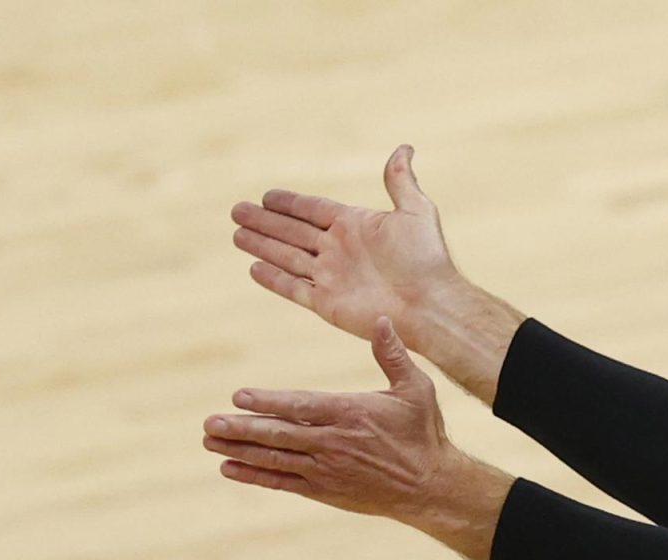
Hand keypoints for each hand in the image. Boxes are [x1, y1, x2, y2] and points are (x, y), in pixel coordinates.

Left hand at [204, 317, 462, 522]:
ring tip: (209, 442)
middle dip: (241, 428)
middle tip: (209, 424)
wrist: (431, 487)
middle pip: (279, 434)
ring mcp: (326, 469)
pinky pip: (283, 482)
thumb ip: (393, 356)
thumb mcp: (416, 389)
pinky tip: (229, 468)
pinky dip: (255, 475)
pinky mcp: (324, 490)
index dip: (268, 402)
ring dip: (239, 450)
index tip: (238, 397)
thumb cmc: (423, 434)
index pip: (301, 407)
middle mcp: (333, 443)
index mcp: (351, 414)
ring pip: (274, 458)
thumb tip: (381, 320)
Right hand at [230, 145, 460, 342]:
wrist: (430, 304)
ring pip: (287, 257)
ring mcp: (332, 277)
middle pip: (292, 232)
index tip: (267, 196)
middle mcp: (339, 250)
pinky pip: (293, 288)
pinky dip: (273, 278)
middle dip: (265, 222)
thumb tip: (405, 147)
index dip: (289, 203)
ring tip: (237, 234)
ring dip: (262, 245)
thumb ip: (400, 181)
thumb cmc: (426, 259)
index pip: (313, 210)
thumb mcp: (415, 211)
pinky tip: (254, 268)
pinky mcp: (327, 304)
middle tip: (237, 210)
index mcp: (355, 226)